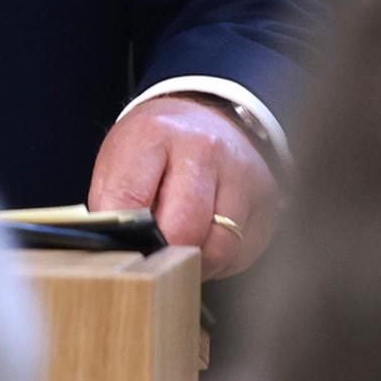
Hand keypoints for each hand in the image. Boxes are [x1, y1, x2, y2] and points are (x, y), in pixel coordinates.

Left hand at [89, 95, 278, 280]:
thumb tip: (119, 252)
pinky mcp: (267, 198)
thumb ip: (113, 204)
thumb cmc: (154, 148)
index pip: (130, 200)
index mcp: (155, 135)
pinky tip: (206, 245)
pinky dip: (222, 261)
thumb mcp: (118, 161)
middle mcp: (205, 149)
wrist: (204, 118)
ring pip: (220, 246)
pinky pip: (244, 252)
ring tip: (180, 253)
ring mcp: (242, 173)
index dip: (123, 236)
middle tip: (153, 259)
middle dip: (165, 254)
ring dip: (197, 262)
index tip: (123, 250)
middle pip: (184, 228)